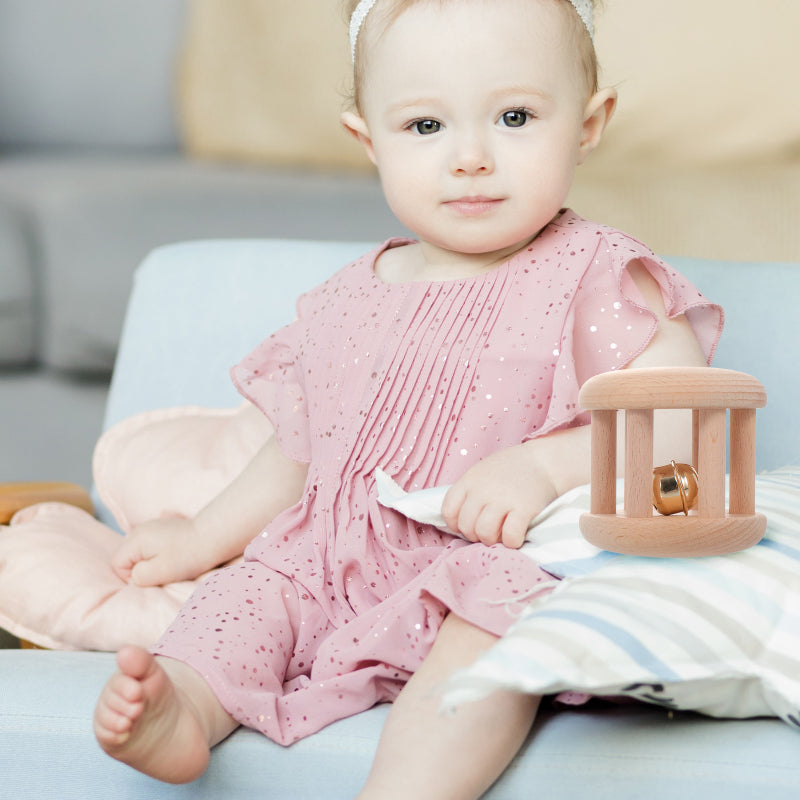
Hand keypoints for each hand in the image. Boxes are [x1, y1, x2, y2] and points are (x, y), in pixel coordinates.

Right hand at [112, 517, 207, 586]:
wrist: (213, 537)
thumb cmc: (188, 557)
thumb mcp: (159, 573)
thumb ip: (138, 576)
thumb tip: (132, 575)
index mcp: (136, 539)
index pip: (118, 564)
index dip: (131, 577)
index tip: (154, 577)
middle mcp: (141, 529)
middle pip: (128, 557)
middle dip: (141, 568)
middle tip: (163, 571)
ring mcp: (153, 526)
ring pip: (140, 552)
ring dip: (152, 561)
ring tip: (171, 562)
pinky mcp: (164, 527)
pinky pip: (152, 545)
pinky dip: (159, 552)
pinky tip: (174, 553)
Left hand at [441, 444, 557, 548]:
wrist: (543, 461)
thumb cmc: (511, 469)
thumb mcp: (482, 472)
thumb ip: (469, 491)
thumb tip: (457, 519)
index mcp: (469, 481)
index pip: (448, 511)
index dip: (455, 523)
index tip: (469, 524)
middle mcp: (482, 491)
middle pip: (466, 526)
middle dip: (475, 534)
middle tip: (489, 530)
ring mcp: (502, 500)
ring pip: (484, 533)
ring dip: (492, 540)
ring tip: (501, 533)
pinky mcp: (524, 509)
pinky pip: (510, 537)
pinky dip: (512, 542)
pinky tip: (516, 535)